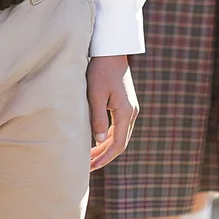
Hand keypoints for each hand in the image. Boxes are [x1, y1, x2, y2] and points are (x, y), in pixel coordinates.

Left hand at [87, 55, 137, 170]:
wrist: (111, 51)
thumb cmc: (100, 71)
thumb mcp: (95, 95)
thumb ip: (97, 118)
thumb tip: (99, 141)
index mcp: (125, 112)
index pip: (118, 144)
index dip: (104, 158)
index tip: (90, 167)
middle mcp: (131, 112)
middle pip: (120, 142)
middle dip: (104, 156)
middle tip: (87, 166)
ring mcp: (130, 108)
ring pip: (120, 135)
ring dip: (105, 147)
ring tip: (89, 157)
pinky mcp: (125, 104)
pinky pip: (118, 127)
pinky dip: (108, 137)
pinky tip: (96, 140)